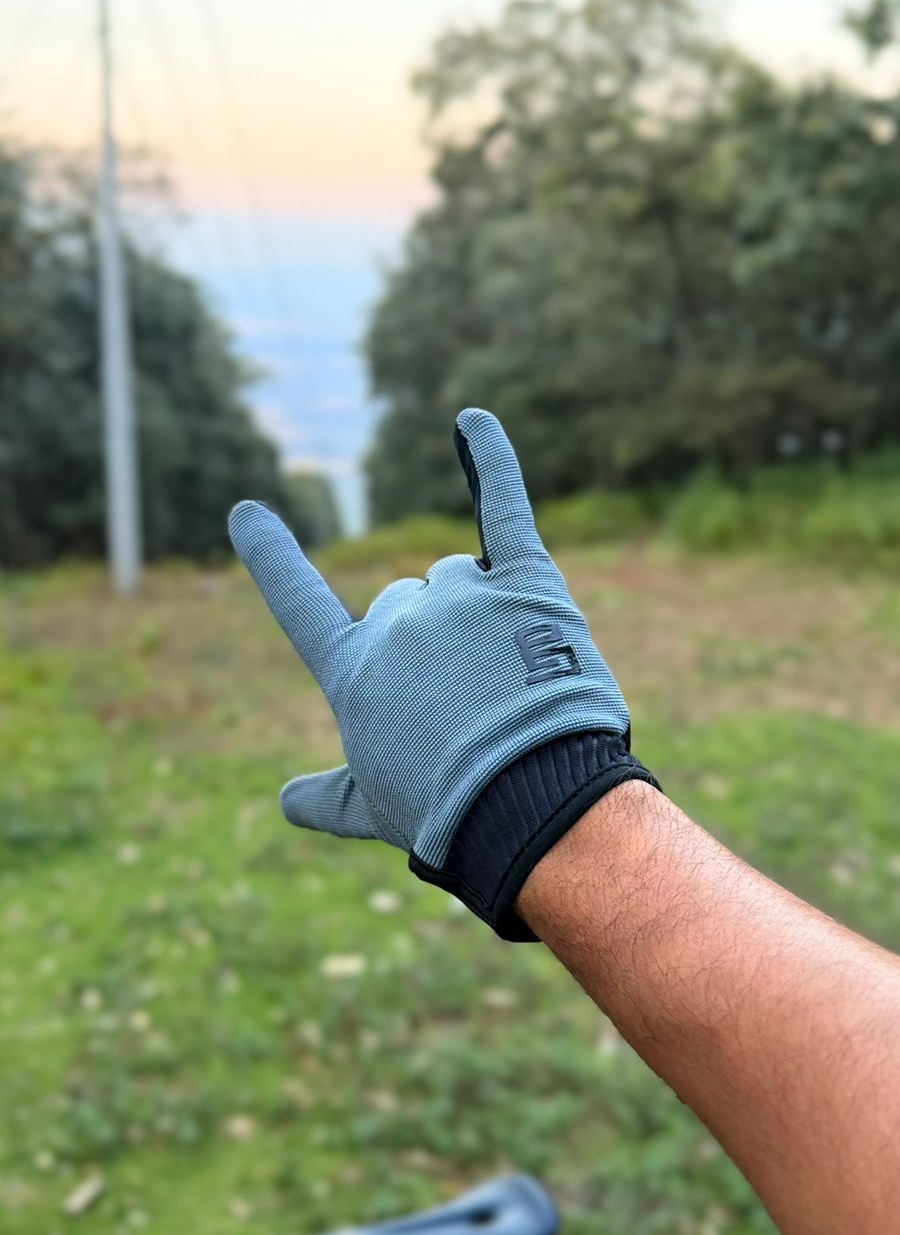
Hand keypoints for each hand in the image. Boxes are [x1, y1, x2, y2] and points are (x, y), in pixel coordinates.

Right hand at [229, 408, 657, 937]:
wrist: (532, 802)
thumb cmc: (449, 812)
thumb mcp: (375, 810)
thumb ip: (328, 798)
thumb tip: (287, 801)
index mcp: (353, 669)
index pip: (300, 603)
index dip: (273, 558)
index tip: (248, 513)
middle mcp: (396, 619)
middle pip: (405, 603)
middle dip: (434, 647)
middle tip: (471, 712)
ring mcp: (461, 594)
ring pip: (459, 577)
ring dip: (478, 613)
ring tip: (510, 682)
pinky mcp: (526, 581)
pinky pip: (504, 509)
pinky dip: (491, 462)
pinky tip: (472, 422)